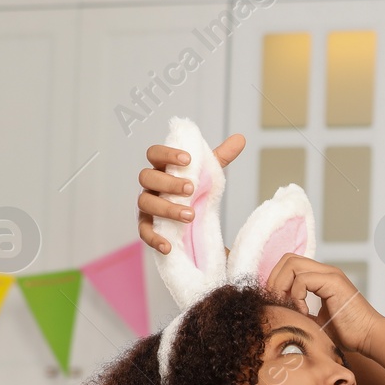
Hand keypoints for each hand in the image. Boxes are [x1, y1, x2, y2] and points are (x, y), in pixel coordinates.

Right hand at [136, 134, 244, 253]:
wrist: (192, 223)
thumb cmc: (195, 192)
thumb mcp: (209, 175)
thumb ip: (221, 158)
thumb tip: (240, 138)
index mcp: (162, 168)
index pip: (154, 153)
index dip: (167, 154)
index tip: (187, 159)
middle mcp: (150, 186)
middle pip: (147, 177)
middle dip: (169, 182)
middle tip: (192, 189)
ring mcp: (146, 206)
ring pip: (146, 203)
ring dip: (167, 209)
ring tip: (191, 216)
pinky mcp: (147, 226)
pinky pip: (143, 232)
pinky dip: (154, 239)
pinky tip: (168, 246)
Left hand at [265, 253, 384, 355]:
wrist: (369, 337)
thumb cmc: (347, 333)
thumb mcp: (316, 320)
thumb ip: (300, 310)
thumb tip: (279, 312)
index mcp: (322, 277)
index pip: (290, 264)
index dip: (277, 280)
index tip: (276, 302)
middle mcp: (326, 271)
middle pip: (288, 259)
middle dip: (275, 280)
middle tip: (278, 302)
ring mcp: (330, 274)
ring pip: (292, 264)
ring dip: (282, 286)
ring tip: (289, 306)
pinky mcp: (333, 282)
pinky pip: (302, 280)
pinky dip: (296, 296)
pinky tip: (303, 312)